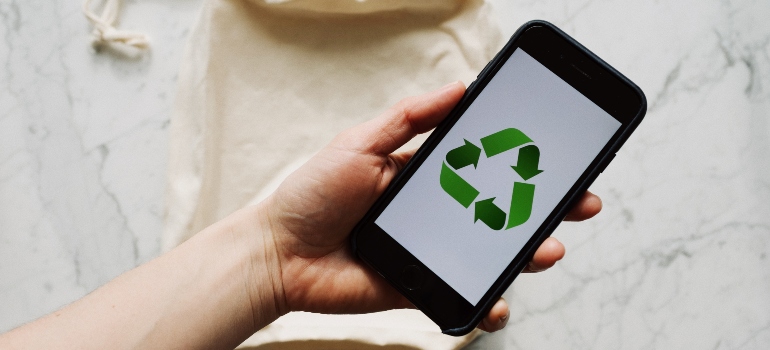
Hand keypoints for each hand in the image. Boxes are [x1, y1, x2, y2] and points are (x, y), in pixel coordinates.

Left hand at [256, 81, 601, 332]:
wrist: (277, 253)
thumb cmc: (312, 194)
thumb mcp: (361, 142)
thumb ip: (411, 117)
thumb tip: (461, 87)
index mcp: (422, 175)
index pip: (485, 167)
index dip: (523, 164)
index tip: (558, 159)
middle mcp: (432, 213)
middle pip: (500, 211)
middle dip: (544, 208)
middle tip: (580, 203)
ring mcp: (428, 251)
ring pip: (489, 253)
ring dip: (527, 253)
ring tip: (548, 249)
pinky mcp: (418, 286)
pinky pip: (460, 295)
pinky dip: (485, 304)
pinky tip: (499, 302)